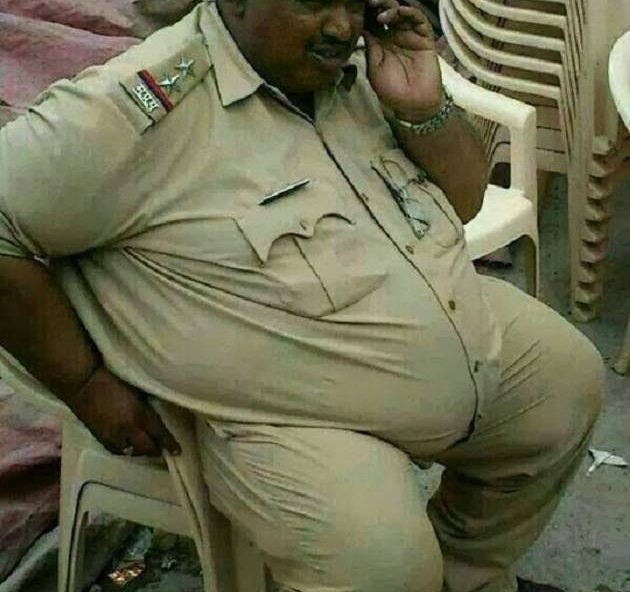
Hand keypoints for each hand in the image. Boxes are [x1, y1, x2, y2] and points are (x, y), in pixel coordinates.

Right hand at [66, 366, 181, 456]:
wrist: (82, 383)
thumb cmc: (112, 379)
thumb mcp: (137, 391)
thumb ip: (147, 406)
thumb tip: (155, 416)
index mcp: (139, 414)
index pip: (159, 434)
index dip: (170, 444)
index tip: (178, 452)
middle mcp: (128, 429)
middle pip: (147, 448)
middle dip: (156, 450)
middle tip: (163, 449)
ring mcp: (113, 436)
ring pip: (132, 452)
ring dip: (141, 451)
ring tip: (147, 447)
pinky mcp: (100, 438)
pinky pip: (117, 451)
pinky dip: (126, 450)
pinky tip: (129, 446)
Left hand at [364, 0, 443, 121]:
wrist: (413, 104)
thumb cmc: (392, 91)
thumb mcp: (375, 69)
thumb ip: (370, 47)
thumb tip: (362, 26)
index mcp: (380, 44)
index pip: (371, 23)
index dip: (366, 14)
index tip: (357, 8)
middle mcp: (394, 37)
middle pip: (385, 13)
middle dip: (377, 6)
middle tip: (369, 3)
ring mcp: (409, 36)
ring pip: (401, 12)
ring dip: (390, 8)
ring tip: (381, 15)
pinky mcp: (424, 38)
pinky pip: (418, 19)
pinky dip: (408, 12)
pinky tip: (397, 13)